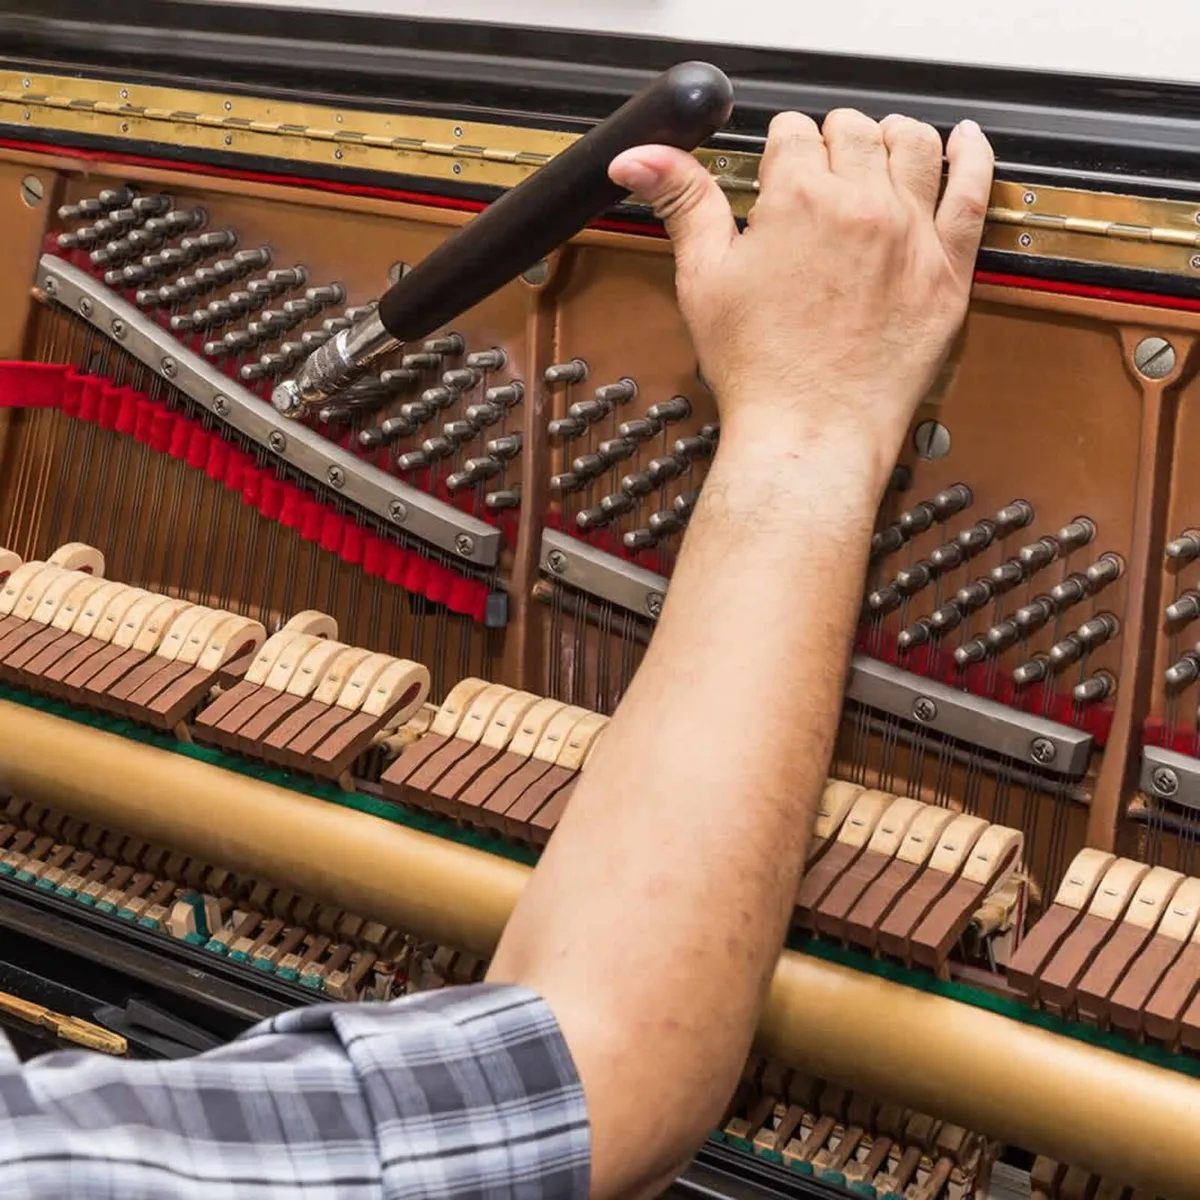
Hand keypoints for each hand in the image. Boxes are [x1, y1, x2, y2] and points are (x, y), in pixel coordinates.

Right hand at [609, 110, 993, 485]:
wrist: (811, 434)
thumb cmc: (758, 369)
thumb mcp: (703, 278)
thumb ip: (681, 202)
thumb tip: (640, 156)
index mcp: (799, 198)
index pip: (793, 133)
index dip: (781, 146)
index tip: (779, 166)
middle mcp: (862, 204)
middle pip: (853, 132)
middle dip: (831, 140)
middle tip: (821, 167)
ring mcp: (912, 234)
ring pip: (913, 145)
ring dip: (892, 136)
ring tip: (881, 146)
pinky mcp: (948, 271)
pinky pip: (974, 192)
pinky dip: (972, 156)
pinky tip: (965, 141)